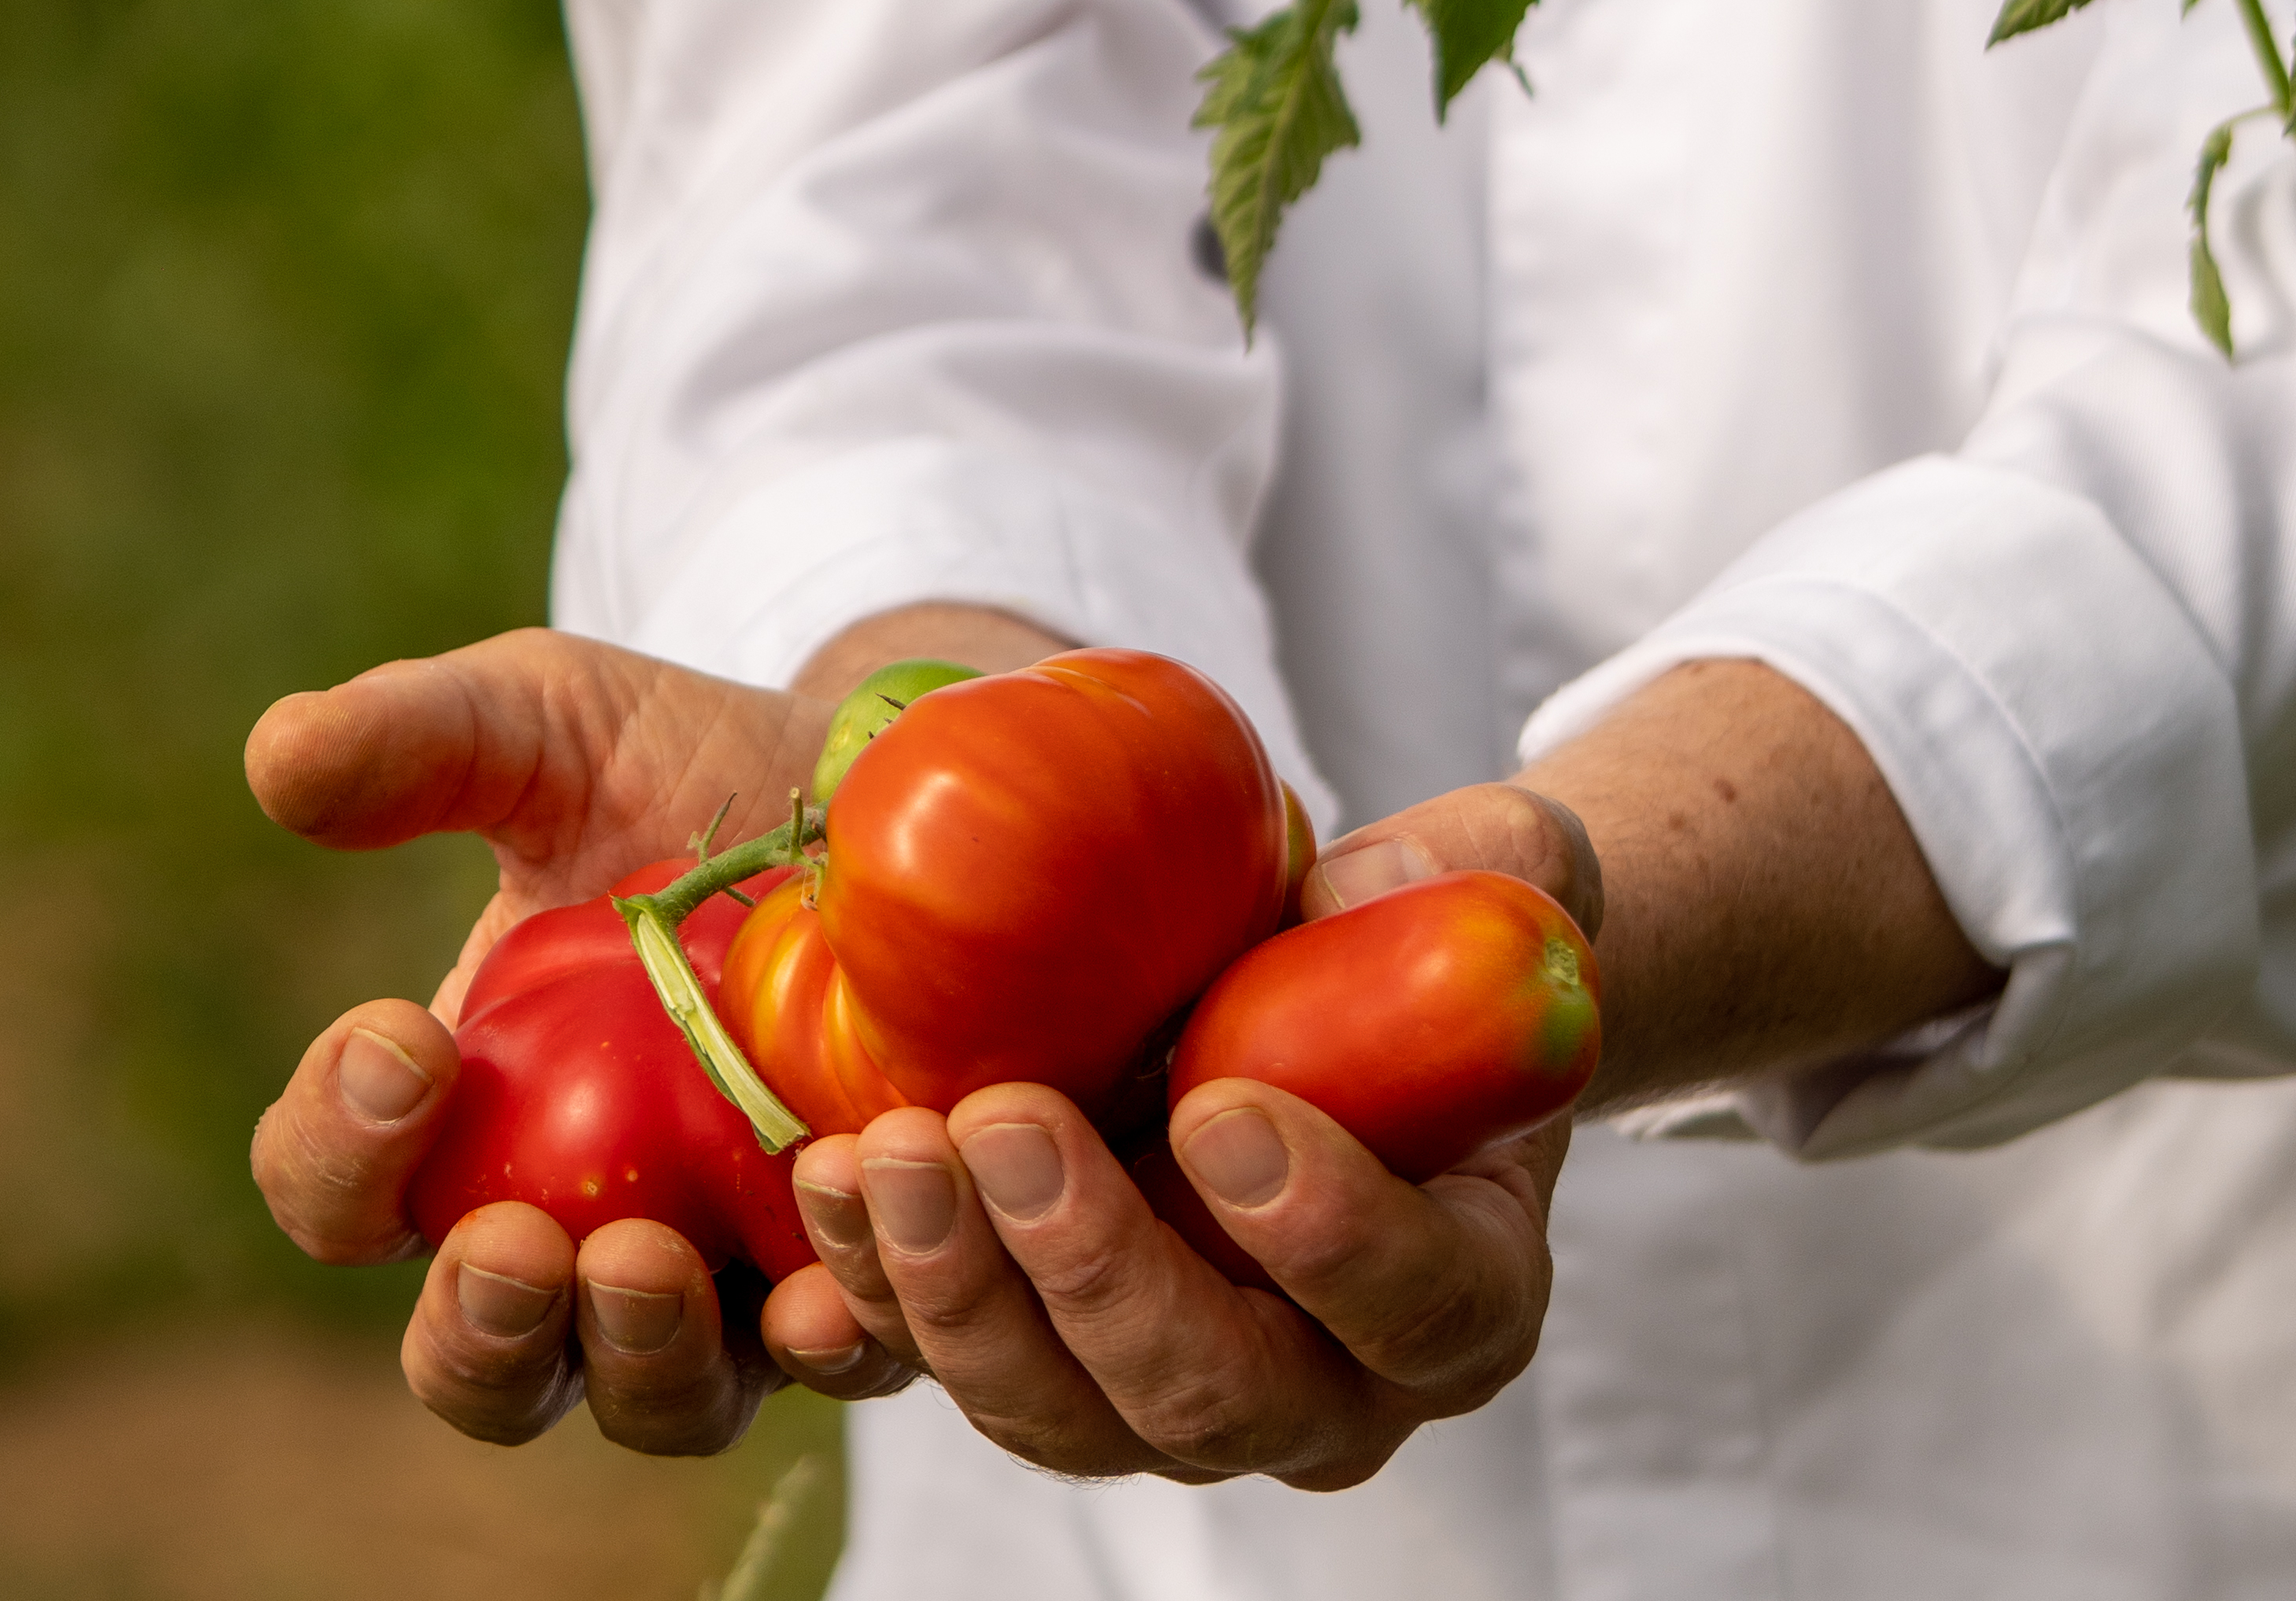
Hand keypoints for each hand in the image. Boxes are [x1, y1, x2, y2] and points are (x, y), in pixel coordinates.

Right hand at [244, 607, 1053, 1452]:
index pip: (343, 1193)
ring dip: (640, 1357)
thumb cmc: (676, 761)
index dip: (337, 1149)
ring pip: (660, 1401)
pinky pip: (848, 1355)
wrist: (882, 774)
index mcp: (454, 1124)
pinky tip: (828, 1286)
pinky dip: (832, 1334)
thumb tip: (279, 756)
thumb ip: (417, 737)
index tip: (400, 1044)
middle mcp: (572, 1233)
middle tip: (507, 1249)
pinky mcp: (867, 1266)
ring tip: (644, 1263)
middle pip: (486, 1366)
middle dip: (479, 1333)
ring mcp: (727, 1272)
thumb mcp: (545, 722)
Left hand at [780, 775, 1599, 1485]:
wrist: (1332, 989)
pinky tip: (819, 1214)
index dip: (1331, 1236)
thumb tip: (1342, 892)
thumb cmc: (1422, 937)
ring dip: (959, 1296)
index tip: (1224, 1109)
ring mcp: (1182, 1392)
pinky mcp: (1060, 1362)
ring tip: (878, 1155)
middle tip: (1005, 1121)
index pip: (1418, 1307)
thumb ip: (1448, 879)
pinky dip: (888, 1302)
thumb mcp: (1475, 880)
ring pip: (1070, 1416)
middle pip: (1217, 1397)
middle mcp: (1329, 1384)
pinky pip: (972, 1368)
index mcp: (1464, 1286)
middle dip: (1095, 1271)